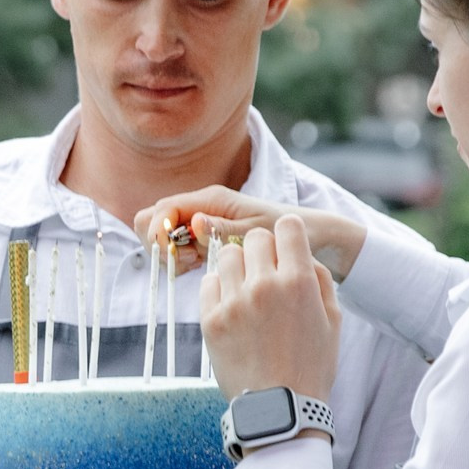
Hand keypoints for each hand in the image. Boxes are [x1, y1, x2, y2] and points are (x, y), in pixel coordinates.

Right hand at [134, 190, 365, 280]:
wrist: (313, 237)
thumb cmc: (291, 232)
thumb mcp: (257, 233)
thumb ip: (223, 229)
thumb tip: (194, 223)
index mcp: (212, 199)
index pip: (163, 208)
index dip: (158, 231)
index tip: (172, 252)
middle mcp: (204, 207)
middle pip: (155, 219)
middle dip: (160, 242)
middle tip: (185, 262)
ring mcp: (205, 223)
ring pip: (166, 236)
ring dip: (172, 253)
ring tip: (195, 266)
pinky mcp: (209, 239)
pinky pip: (182, 248)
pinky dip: (183, 260)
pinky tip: (201, 269)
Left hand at [200, 218, 341, 401]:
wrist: (279, 409)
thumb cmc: (310, 367)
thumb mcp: (333, 321)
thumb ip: (319, 280)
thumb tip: (302, 255)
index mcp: (298, 282)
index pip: (287, 225)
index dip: (288, 235)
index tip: (286, 249)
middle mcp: (264, 285)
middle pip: (255, 237)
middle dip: (263, 251)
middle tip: (266, 274)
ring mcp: (234, 302)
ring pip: (227, 255)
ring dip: (238, 266)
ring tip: (246, 290)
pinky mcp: (211, 320)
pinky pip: (208, 283)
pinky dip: (219, 288)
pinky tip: (232, 307)